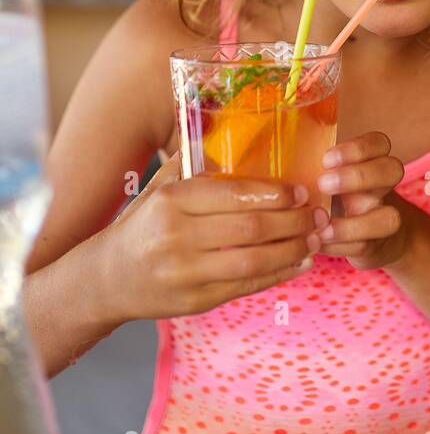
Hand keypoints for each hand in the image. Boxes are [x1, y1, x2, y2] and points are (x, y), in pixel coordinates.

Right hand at [105, 152, 324, 319]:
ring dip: (292, 249)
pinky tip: (300, 263)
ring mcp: (185, 272)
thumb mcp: (157, 189)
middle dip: (293, 220)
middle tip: (319, 213)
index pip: (233, 193)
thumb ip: (192, 164)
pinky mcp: (195, 300)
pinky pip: (246, 286)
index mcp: (171, 201)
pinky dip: (278, 275)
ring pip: (253, 260)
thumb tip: (232, 133)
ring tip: (316, 238)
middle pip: (249, 228)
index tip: (301, 190)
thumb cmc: (141, 226)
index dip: (273, 193)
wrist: (106, 279)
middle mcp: (176, 236)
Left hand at [314, 132, 409, 270]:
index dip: (357, 149)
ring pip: (390, 217)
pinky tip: (318, 241)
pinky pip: (364, 245)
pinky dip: (339, 245)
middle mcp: (382, 187)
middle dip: (357, 176)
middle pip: (392, 170)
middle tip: (323, 184)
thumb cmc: (335, 197)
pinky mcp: (375, 245)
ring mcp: (382, 216)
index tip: (326, 159)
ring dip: (353, 223)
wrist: (369, 237)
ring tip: (323, 224)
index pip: (379, 143)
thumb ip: (312, 166)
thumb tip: (271, 158)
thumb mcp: (328, 177)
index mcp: (371, 162)